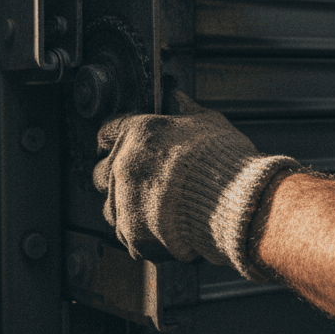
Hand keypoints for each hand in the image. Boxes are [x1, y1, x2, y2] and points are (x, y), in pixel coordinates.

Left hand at [93, 91, 299, 271]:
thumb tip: (177, 98)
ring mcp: (125, 202)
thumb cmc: (224, 161)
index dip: (112, 139)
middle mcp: (123, 167)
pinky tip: (162, 231)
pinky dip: (142, 235)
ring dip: (126, 208)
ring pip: (110, 207)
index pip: (106, 132)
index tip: (116, 145)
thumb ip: (187, 111)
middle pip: (101, 173)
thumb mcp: (209, 123)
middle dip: (116, 177)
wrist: (234, 204)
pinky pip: (127, 235)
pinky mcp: (134, 234)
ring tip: (152, 212)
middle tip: (141, 183)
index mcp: (137, 134)